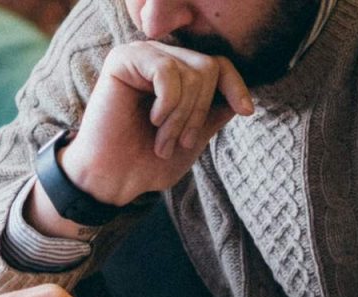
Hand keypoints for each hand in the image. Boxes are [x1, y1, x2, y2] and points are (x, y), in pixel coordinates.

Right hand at [62, 41, 254, 205]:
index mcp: (174, 75)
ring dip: (182, 115)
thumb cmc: (146, 163)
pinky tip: (152, 120)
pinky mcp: (122, 60)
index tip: (245, 111)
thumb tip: (243, 97)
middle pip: (208, 68)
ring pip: (191, 70)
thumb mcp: (193, 137)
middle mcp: (158, 59)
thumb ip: (215, 113)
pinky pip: (167, 71)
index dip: (236, 86)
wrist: (112, 180)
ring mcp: (140, 56)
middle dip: (199, 112)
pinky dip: (167, 103)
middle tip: (179, 142)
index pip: (218, 65)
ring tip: (163, 140)